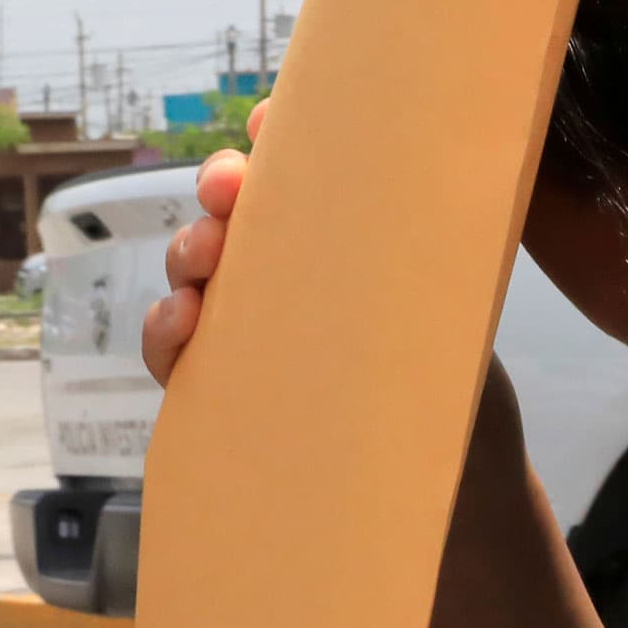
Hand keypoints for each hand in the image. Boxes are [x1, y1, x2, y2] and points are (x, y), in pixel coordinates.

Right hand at [146, 100, 527, 470]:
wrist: (458, 503)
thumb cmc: (461, 406)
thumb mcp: (455, 321)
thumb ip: (423, 264)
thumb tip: (414, 181)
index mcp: (345, 255)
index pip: (301, 185)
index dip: (277, 144)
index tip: (269, 124)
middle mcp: (295, 288)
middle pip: (241, 220)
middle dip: (226, 190)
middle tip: (231, 187)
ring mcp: (256, 339)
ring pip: (200, 277)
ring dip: (191, 250)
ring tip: (208, 256)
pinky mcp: (228, 397)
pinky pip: (178, 356)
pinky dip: (166, 331)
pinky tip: (183, 320)